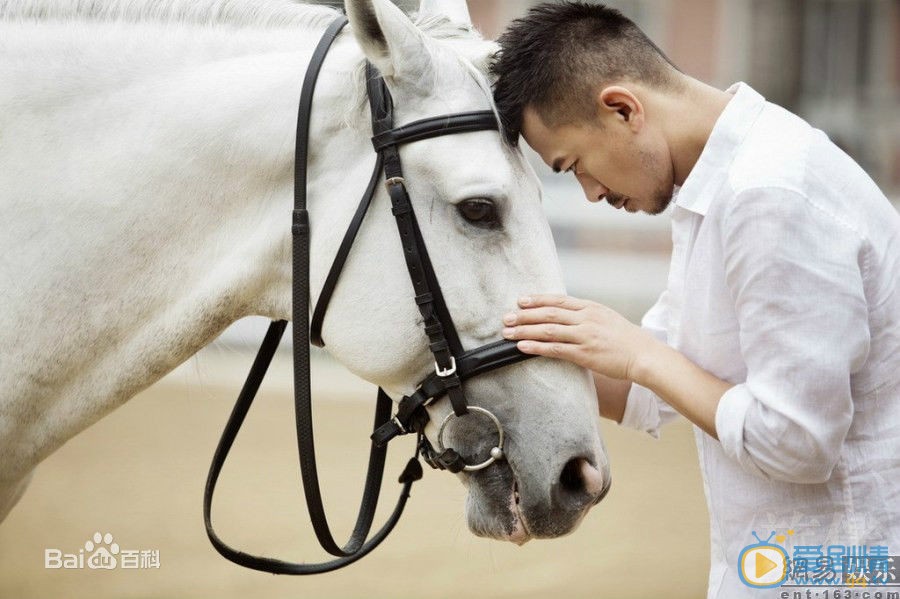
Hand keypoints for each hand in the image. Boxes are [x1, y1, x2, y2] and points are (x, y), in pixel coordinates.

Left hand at [501, 294, 658, 382]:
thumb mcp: (606, 318)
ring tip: (507, 332)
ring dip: (524, 330)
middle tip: (506, 317)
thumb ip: (586, 314)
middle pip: (548, 313)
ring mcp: (585, 336)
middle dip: (524, 315)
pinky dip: (536, 348)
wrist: (644, 355)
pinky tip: (522, 347)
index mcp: (590, 307)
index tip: (520, 300)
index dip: (537, 299)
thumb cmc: (626, 339)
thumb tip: (565, 315)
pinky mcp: (584, 354)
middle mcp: (586, 318)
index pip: (558, 300)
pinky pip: (555, 349)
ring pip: (548, 330)